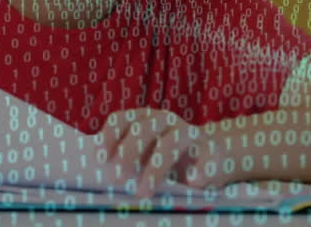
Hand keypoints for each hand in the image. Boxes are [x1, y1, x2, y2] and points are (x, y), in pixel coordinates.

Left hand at [95, 108, 220, 197]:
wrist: (210, 156)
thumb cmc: (166, 156)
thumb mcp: (144, 154)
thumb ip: (126, 159)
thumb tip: (106, 176)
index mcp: (144, 118)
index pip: (122, 119)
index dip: (109, 135)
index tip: (99, 158)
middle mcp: (164, 119)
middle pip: (143, 129)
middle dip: (128, 153)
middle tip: (117, 179)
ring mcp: (188, 132)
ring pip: (170, 143)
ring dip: (154, 169)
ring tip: (143, 192)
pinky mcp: (212, 148)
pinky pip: (208, 154)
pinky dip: (201, 167)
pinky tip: (194, 181)